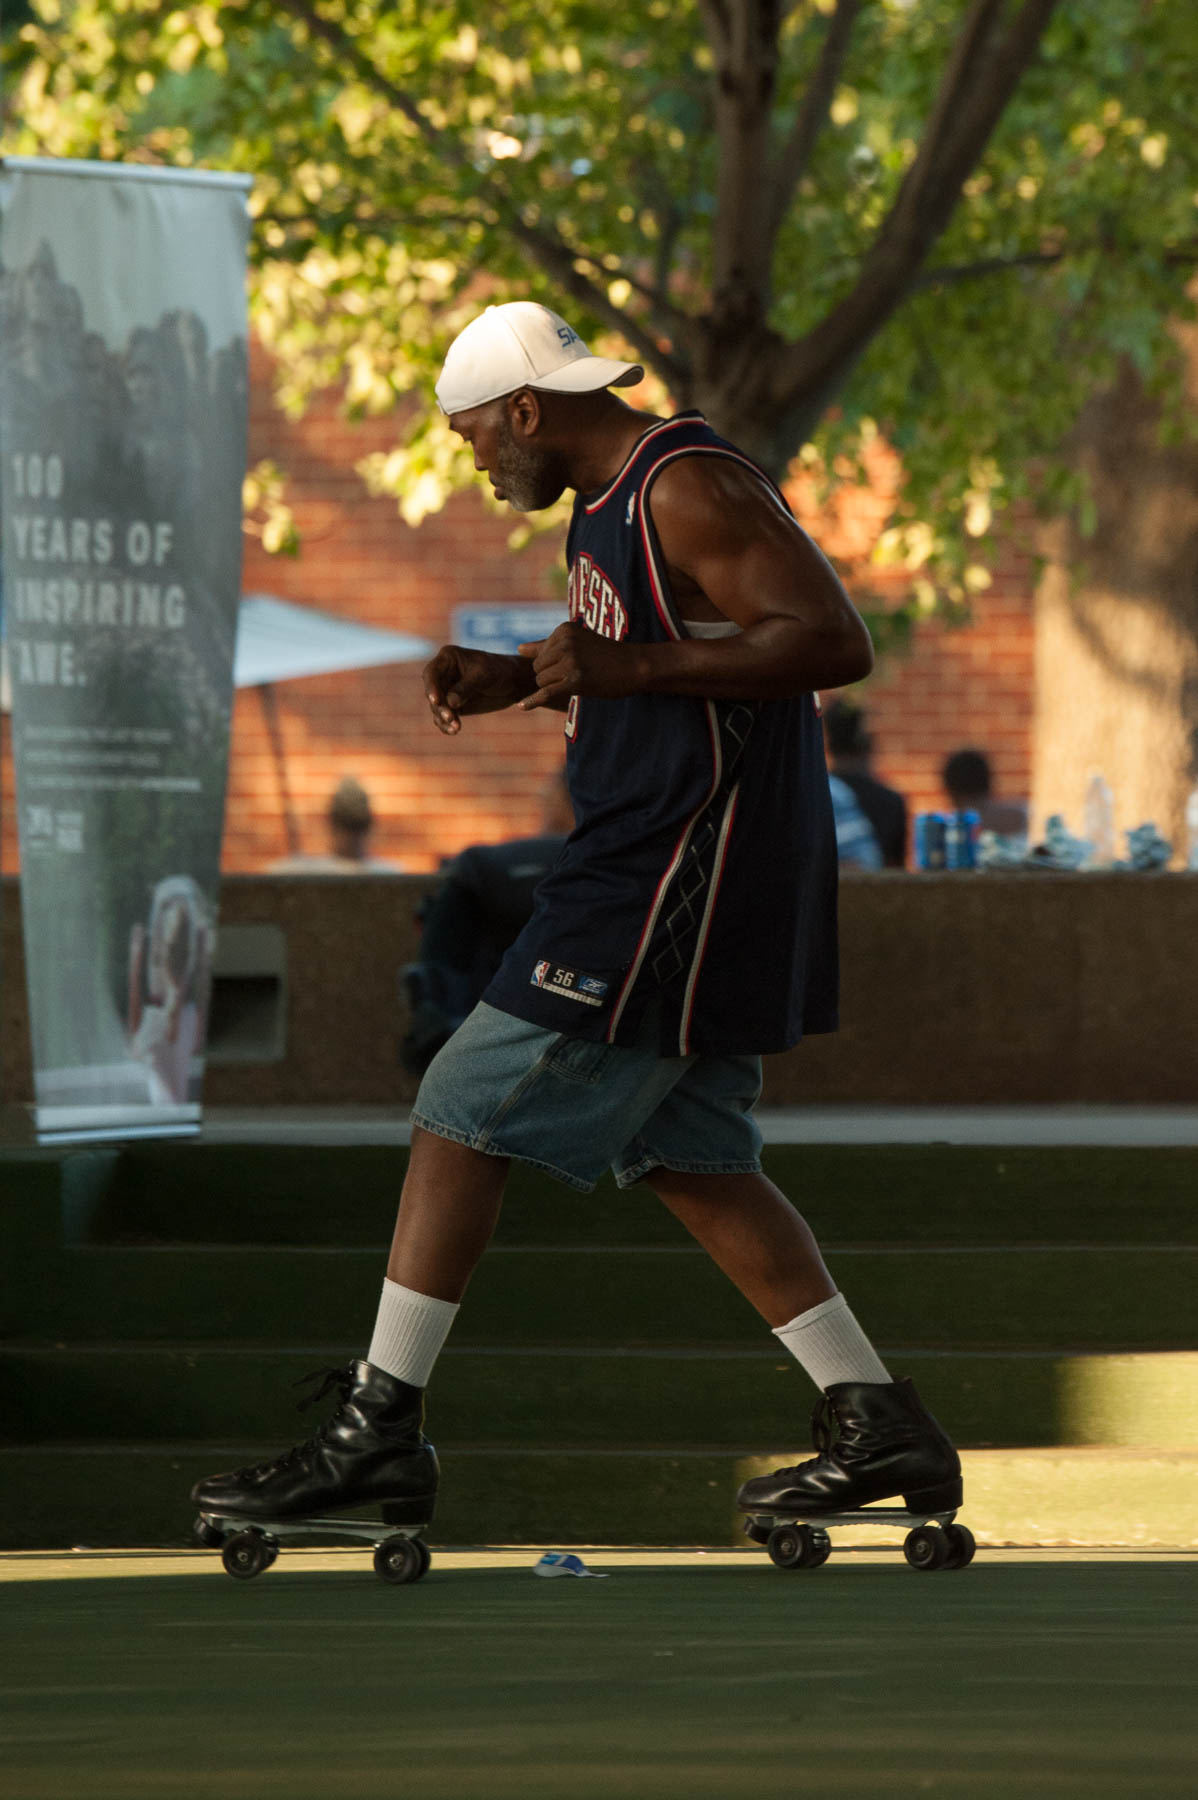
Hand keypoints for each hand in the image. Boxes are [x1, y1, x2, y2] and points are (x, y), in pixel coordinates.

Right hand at [423, 645, 533, 734]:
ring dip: (444, 718)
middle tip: (450, 718)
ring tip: (456, 728)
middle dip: (440, 707)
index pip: (431, 673)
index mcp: (448, 659)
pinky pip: (444, 717)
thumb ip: (465, 688)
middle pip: (433, 692)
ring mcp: (447, 690)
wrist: (514, 682)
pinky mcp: (454, 705)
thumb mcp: (483, 676)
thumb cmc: (500, 671)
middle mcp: (444, 674)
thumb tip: (450, 703)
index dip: (431, 687)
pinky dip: (447, 725)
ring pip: (437, 707)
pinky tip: (454, 730)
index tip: (436, 701)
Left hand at [517, 620, 639, 709]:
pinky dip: (533, 701)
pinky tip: (521, 707)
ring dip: (556, 687)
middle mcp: (564, 642)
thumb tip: (519, 648)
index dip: (552, 665)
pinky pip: (547, 693)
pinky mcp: (575, 680)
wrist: (635, 666)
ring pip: (542, 681)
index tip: (574, 665)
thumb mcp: (576, 643)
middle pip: (537, 668)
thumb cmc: (606, 655)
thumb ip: (546, 645)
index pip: (540, 653)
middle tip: (578, 675)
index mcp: (564, 630)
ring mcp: (570, 661)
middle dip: (552, 676)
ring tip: (580, 680)